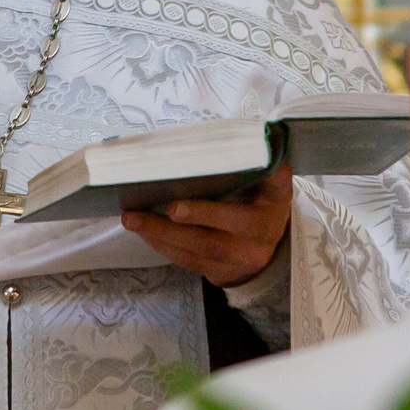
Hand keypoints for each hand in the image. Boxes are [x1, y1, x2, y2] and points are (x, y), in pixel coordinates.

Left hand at [124, 166, 291, 287]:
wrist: (264, 251)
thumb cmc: (255, 203)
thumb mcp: (265, 183)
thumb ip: (252, 161)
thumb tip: (233, 136)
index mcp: (274, 201)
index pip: (275, 184)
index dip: (266, 174)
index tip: (249, 164)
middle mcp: (264, 232)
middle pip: (232, 225)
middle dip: (197, 215)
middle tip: (170, 207)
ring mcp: (243, 258)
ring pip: (202, 248)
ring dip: (164, 233)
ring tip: (133, 218)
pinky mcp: (221, 273)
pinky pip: (189, 261)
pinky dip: (163, 245)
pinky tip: (143, 231)